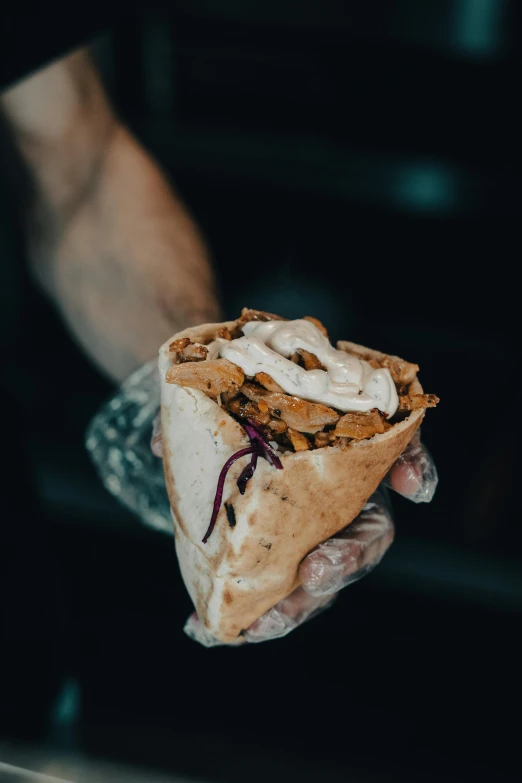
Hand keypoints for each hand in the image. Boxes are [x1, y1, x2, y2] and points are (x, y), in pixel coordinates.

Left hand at [152, 418, 436, 645]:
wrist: (227, 409)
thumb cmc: (250, 394)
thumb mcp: (235, 387)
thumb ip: (202, 409)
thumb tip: (159, 442)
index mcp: (347, 451)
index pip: (395, 453)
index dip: (415, 470)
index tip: (412, 487)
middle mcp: (339, 500)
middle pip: (361, 541)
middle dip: (342, 564)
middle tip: (315, 576)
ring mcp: (310, 536)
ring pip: (316, 583)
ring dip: (289, 612)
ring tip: (251, 630)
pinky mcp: (275, 560)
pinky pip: (267, 598)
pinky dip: (237, 620)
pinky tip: (201, 631)